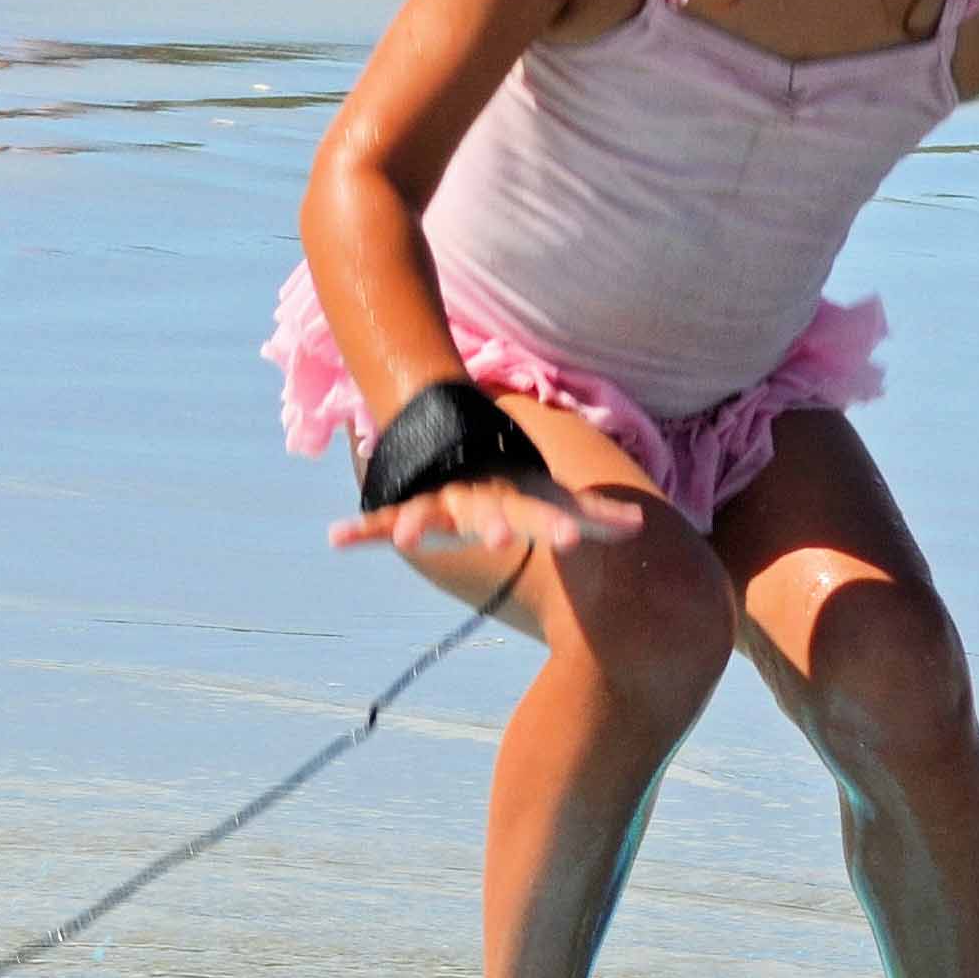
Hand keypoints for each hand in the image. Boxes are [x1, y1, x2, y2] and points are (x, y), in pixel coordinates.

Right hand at [329, 473, 641, 560]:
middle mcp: (477, 499)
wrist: (458, 435)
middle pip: (486, 514)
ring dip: (421, 524)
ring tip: (411, 542)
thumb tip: (641, 526)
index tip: (571, 540)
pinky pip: (383, 521)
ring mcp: (440, 501)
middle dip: (491, 526)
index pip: (539, 514)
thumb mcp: (554, 497)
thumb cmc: (516, 484)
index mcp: (514, 500)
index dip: (554, 526)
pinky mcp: (409, 509)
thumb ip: (594, 516)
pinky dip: (360, 532)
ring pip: (430, 513)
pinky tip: (337, 541)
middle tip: (500, 539)